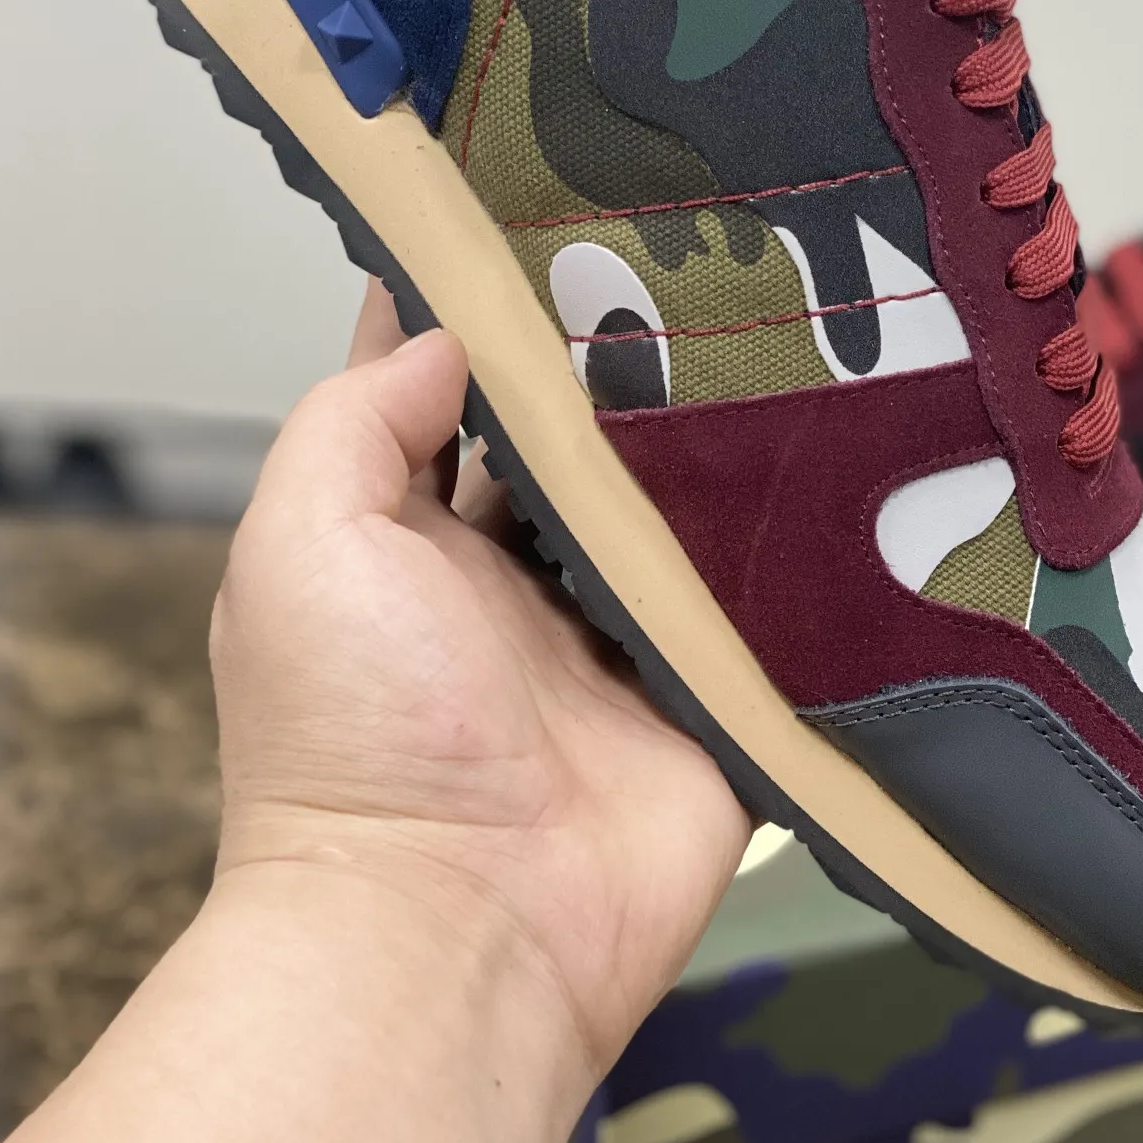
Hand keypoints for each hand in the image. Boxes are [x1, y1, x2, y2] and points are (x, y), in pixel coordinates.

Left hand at [211, 279, 751, 1082]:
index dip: (487, 312)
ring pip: (678, 508)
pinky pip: (757, 602)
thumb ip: (356, 424)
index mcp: (414, 537)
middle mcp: (518, 577)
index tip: (545, 212)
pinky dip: (787, 545)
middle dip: (624, 362)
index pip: (454, 393)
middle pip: (582, 442)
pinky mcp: (706, 694)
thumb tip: (443, 335)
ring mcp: (619, 636)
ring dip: (714, 442)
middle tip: (700, 249)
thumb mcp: (303, 547)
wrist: (462, 931)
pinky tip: (840, 450)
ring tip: (789, 321)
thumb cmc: (352, 740)